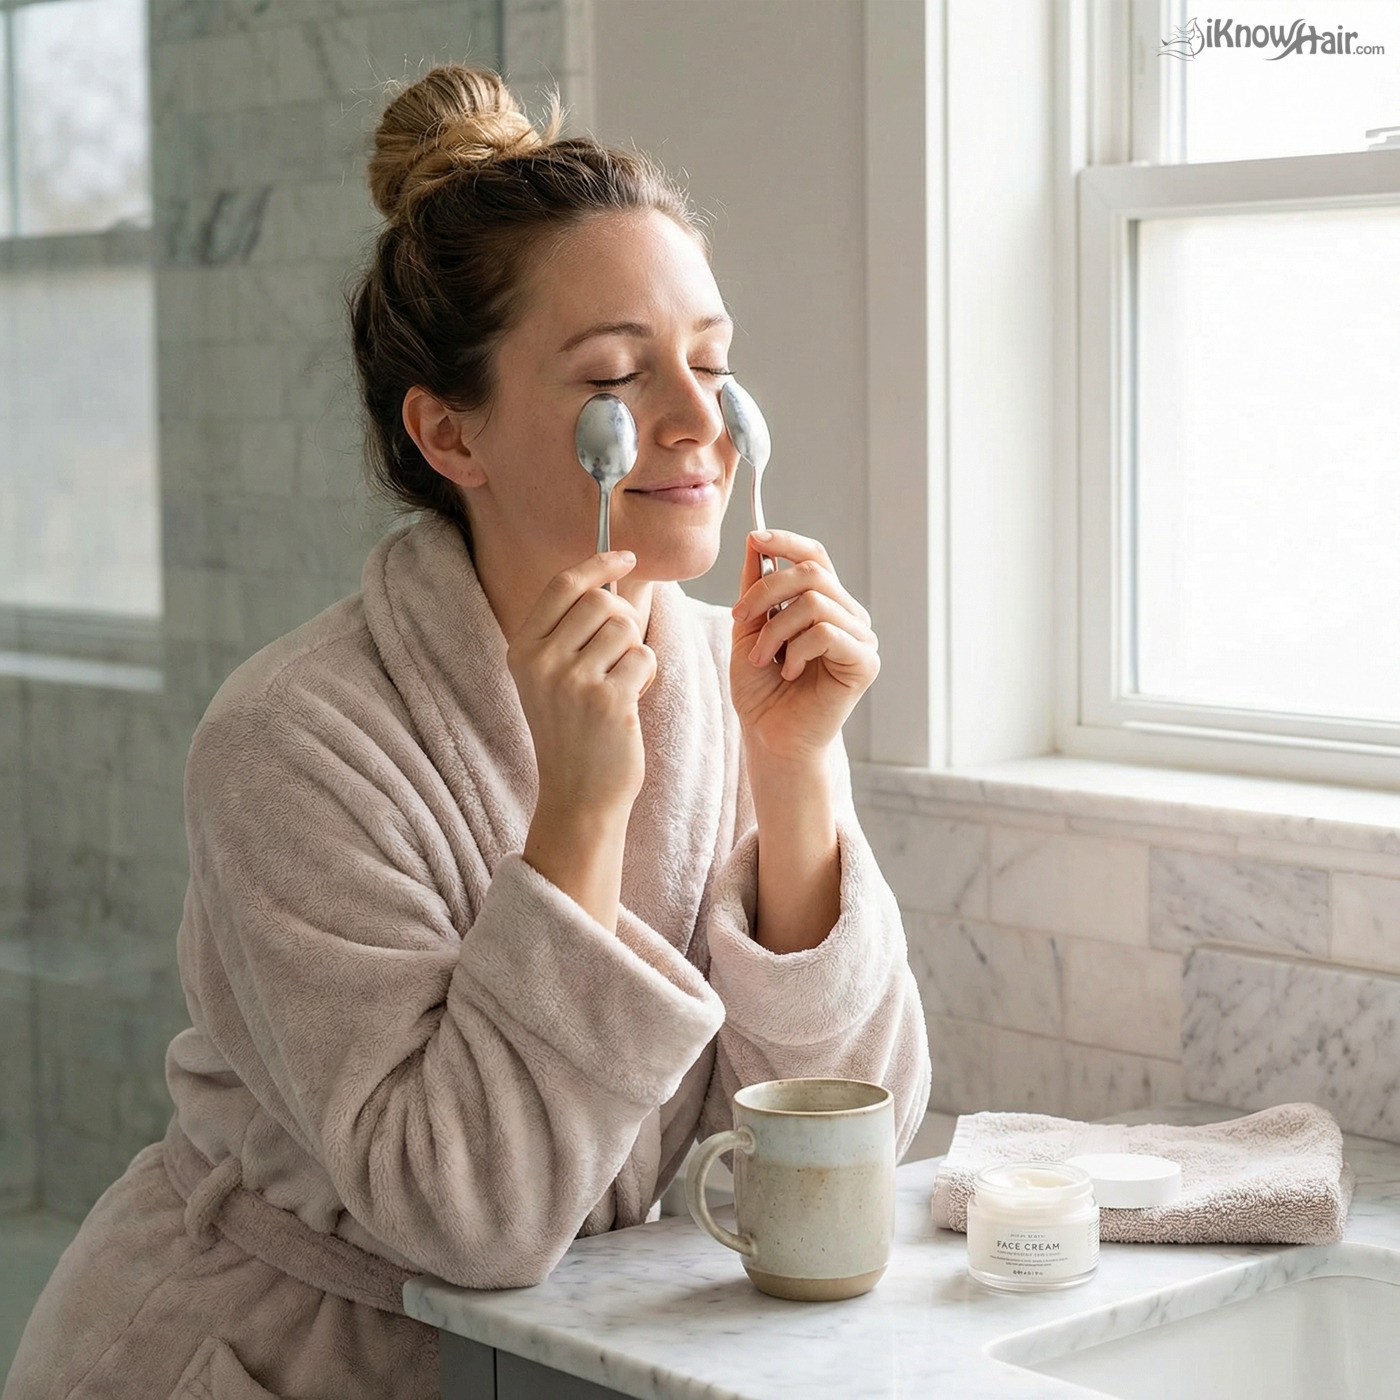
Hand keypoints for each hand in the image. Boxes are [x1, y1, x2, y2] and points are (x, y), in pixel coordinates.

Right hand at [507, 551, 656, 819]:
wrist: (577, 796)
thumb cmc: (573, 732)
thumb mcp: (552, 678)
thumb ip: (570, 630)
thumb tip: (612, 576)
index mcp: (522, 650)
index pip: (562, 584)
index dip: (598, 564)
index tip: (625, 557)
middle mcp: (541, 661)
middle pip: (601, 601)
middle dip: (623, 620)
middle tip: (619, 656)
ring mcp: (572, 681)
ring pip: (626, 627)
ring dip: (634, 652)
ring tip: (620, 684)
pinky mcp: (606, 700)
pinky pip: (644, 657)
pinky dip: (646, 675)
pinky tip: (629, 703)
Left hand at [728, 529, 879, 763]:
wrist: (771, 736)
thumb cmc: (762, 689)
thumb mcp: (749, 629)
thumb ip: (755, 588)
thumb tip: (756, 540)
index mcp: (826, 603)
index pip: (815, 557)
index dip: (787, 541)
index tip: (755, 539)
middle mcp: (848, 615)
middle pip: (811, 573)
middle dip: (766, 590)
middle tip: (740, 618)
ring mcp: (861, 638)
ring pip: (815, 602)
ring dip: (775, 629)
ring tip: (763, 659)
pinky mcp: (865, 662)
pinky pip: (826, 632)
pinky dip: (797, 650)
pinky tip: (790, 673)